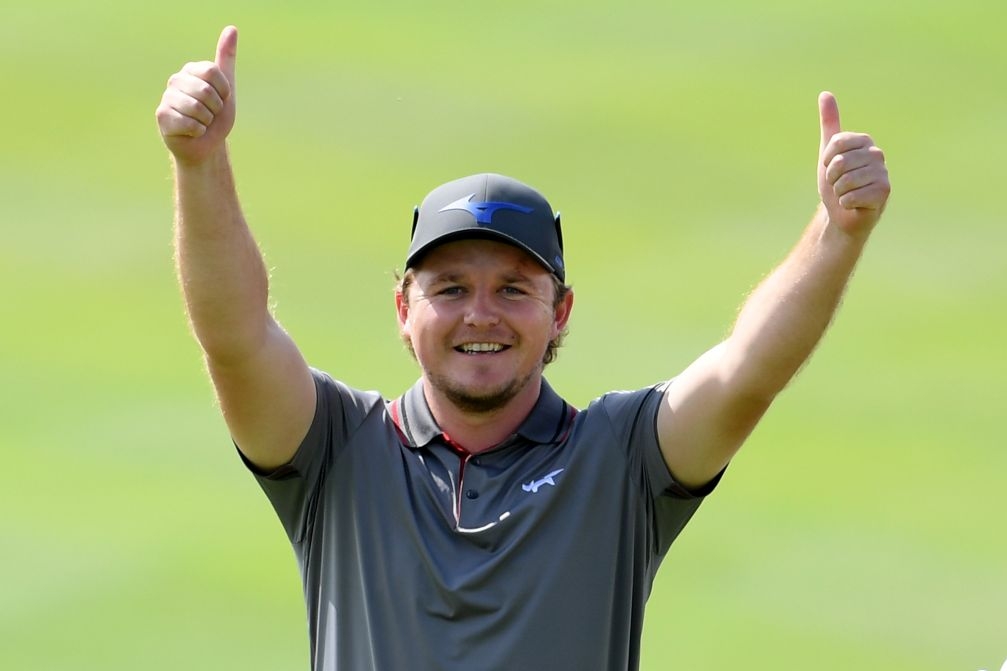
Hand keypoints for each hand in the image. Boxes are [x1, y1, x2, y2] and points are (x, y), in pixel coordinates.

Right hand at [155, 26, 237, 165]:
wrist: (206, 145)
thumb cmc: (216, 117)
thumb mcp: (227, 87)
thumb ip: (227, 59)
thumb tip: (232, 28)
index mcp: (191, 70)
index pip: (214, 73)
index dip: (223, 92)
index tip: (221, 100)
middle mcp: (176, 80)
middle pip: (206, 91)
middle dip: (215, 109)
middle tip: (209, 114)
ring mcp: (167, 97)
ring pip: (197, 108)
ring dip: (206, 121)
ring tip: (200, 123)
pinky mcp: (162, 115)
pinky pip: (189, 122)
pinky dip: (197, 131)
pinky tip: (191, 131)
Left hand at [817, 91, 889, 234]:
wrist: (842, 212)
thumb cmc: (836, 181)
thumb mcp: (828, 151)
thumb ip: (829, 123)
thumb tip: (825, 93)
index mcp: (864, 141)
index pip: (835, 144)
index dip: (827, 160)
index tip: (831, 167)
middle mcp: (876, 153)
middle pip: (839, 163)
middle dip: (832, 178)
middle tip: (839, 184)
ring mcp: (882, 172)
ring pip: (845, 181)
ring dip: (839, 192)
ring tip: (847, 193)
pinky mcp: (884, 191)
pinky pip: (852, 196)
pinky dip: (846, 203)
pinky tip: (854, 203)